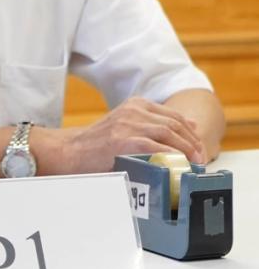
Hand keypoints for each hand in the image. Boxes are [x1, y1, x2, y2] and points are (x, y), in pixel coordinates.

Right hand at [61, 98, 204, 173]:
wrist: (69, 151)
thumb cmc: (97, 144)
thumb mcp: (127, 126)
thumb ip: (153, 124)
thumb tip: (189, 125)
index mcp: (136, 104)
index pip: (173, 116)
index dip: (191, 132)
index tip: (198, 148)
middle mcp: (134, 110)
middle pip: (175, 124)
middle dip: (192, 142)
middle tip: (200, 158)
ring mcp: (129, 124)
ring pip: (169, 133)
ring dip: (185, 149)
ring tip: (192, 163)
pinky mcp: (124, 140)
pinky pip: (155, 145)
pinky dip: (170, 154)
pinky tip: (177, 163)